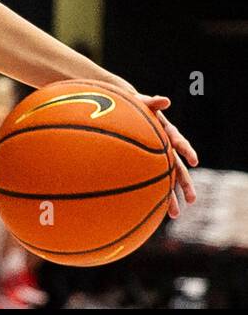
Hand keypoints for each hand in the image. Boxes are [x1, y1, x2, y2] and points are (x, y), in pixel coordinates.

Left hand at [133, 92, 198, 218]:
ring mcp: (155, 157)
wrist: (120, 109)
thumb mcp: (141, 101)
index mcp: (165, 132)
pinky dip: (153, 193)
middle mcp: (164, 147)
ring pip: (165, 180)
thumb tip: (165, 99)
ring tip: (176, 215)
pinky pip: (151, 180)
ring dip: (171, 197)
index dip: (187, 150)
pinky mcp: (144, 163)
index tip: (194, 160)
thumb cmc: (131, 104)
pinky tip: (154, 208)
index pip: (178, 142)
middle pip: (177, 168)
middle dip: (185, 185)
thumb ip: (152, 101)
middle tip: (192, 200)